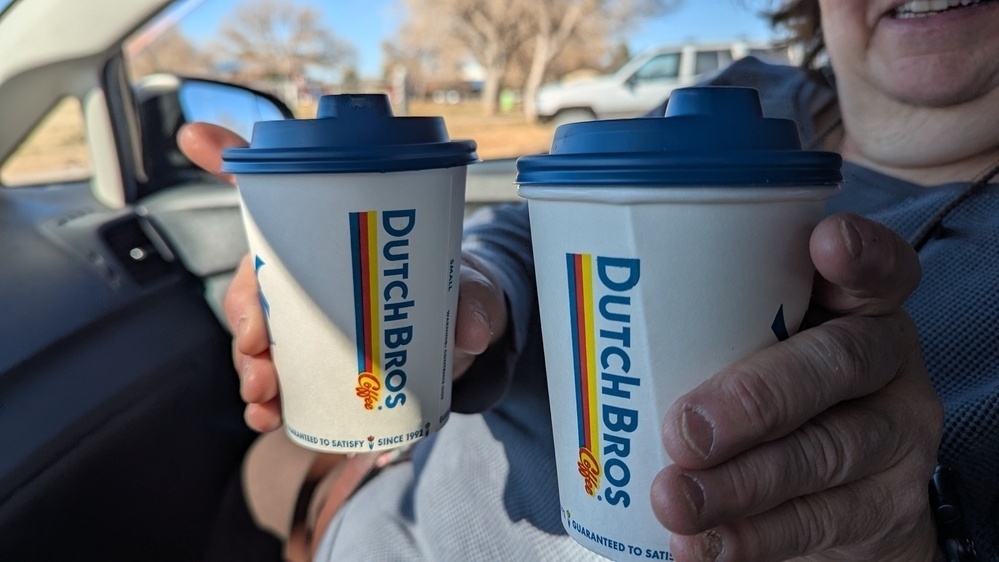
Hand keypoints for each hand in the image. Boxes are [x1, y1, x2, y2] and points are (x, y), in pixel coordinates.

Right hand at [177, 123, 508, 431]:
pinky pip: (276, 382)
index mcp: (340, 237)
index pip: (282, 193)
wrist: (461, 343)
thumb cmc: (454, 295)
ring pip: (257, 335)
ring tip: (263, 392)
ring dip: (248, 364)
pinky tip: (267, 416)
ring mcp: (308, 322)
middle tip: (258, 341)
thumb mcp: (470, 289)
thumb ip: (476, 302)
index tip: (199, 141)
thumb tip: (472, 331)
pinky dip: (264, 402)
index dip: (231, 156)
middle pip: (257, 280)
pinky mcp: (313, 366)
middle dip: (245, 312)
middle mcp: (312, 274)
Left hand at [651, 214, 943, 560]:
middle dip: (757, 399)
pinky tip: (702, 546)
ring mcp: (892, 437)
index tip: (823, 242)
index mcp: (857, 303)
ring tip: (674, 500)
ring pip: (824, 455)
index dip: (859, 253)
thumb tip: (589, 332)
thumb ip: (706, 325)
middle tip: (683, 431)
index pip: (878, 265)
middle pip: (837, 366)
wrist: (843, 493)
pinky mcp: (883, 508)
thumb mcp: (753, 343)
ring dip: (741, 484)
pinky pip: (817, 525)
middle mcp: (885, 361)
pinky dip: (752, 539)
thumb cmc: (769, 387)